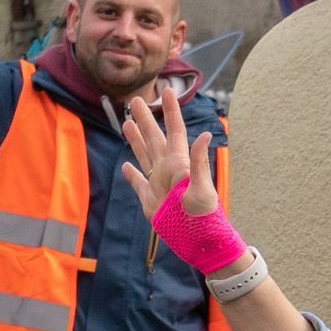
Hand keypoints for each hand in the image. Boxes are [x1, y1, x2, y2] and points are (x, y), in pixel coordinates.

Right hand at [116, 78, 217, 223]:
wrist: (196, 240)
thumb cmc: (203, 215)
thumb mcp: (202, 187)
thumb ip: (200, 162)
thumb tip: (205, 134)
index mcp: (179, 162)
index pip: (174, 130)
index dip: (171, 111)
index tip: (167, 91)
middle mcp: (167, 169)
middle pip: (154, 138)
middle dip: (146, 119)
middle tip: (135, 99)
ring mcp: (158, 183)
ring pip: (144, 155)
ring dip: (136, 140)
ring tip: (127, 122)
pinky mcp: (150, 199)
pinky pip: (138, 183)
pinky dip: (131, 175)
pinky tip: (126, 167)